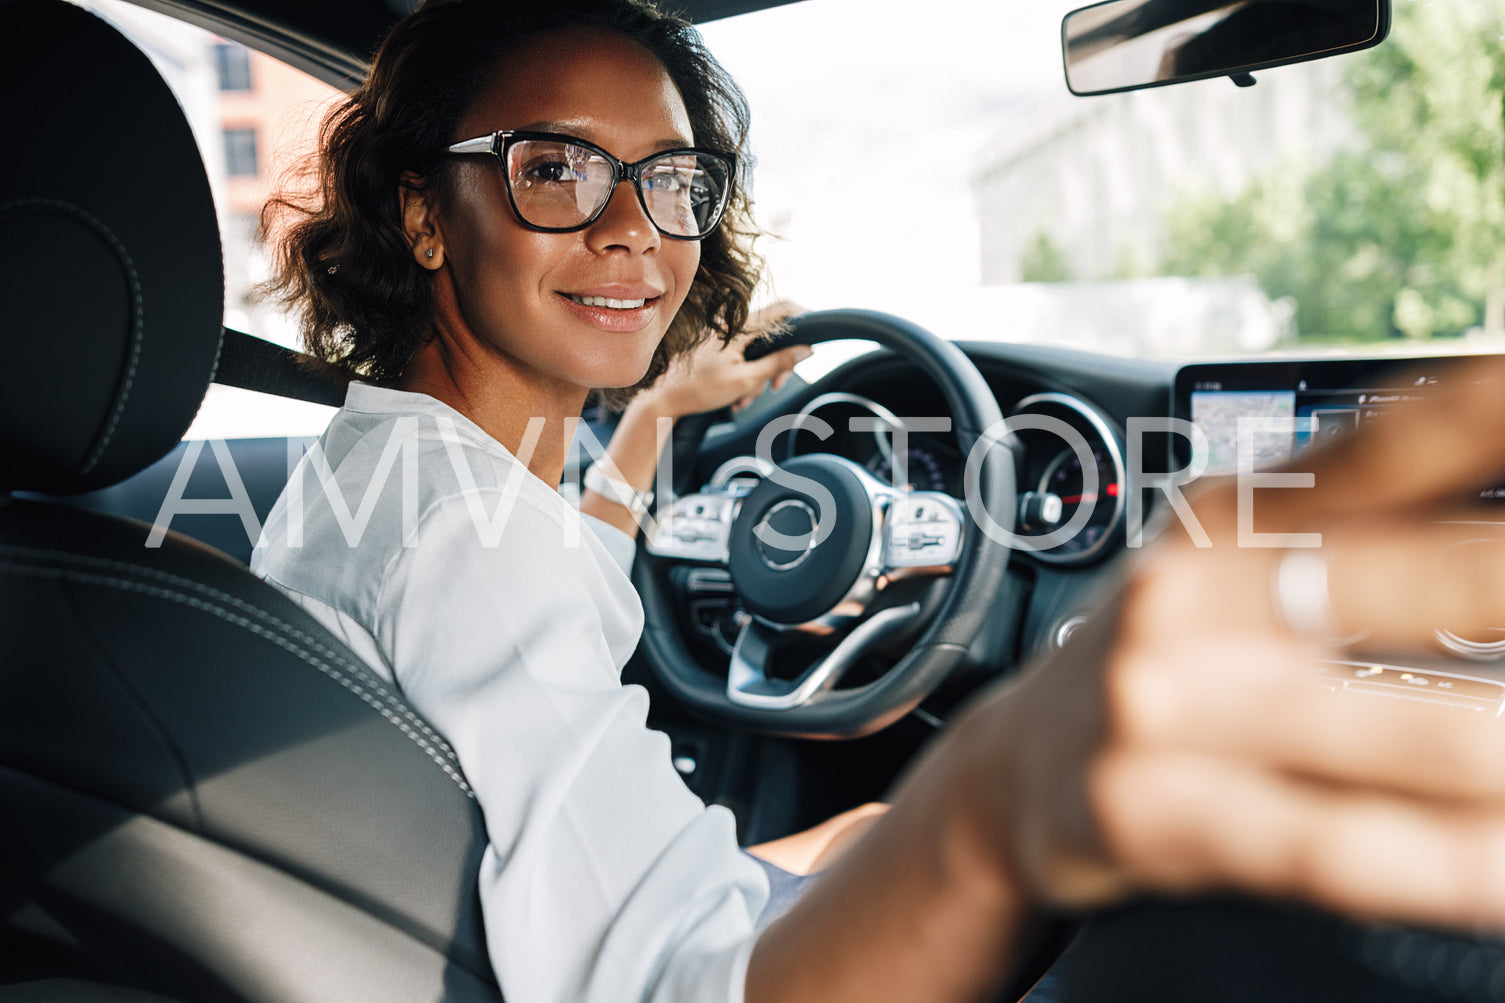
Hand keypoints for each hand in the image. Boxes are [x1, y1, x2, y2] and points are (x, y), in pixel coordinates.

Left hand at [634, 302, 811, 418]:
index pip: (784, 309)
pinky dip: (746, 377)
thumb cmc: (697, 389)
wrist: (665, 398)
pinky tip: (736, 395)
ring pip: (760, 351)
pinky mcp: (721, 347)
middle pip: (775, 336)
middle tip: (776, 385)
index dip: (806, 319)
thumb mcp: (745, 380)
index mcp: (741, 327)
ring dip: (759, 377)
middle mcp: (734, 326)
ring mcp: (727, 337)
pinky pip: (745, 357)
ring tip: (743, 398)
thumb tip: (805, 350)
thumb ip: (778, 363)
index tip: (815, 338)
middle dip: (778, 364)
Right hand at [960, 355, 1504, 931]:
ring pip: (1407, 733)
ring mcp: (1172, 703)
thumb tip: (1496, 448)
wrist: (1018, 766)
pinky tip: (1504, 871)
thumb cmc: (1160, 652)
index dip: (1496, 407)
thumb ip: (1357, 512)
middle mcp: (1197, 593)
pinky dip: (1448, 864)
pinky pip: (1338, 848)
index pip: (1391, 443)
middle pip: (1414, 575)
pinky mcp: (1160, 813)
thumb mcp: (1229, 559)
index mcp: (1230, 514)